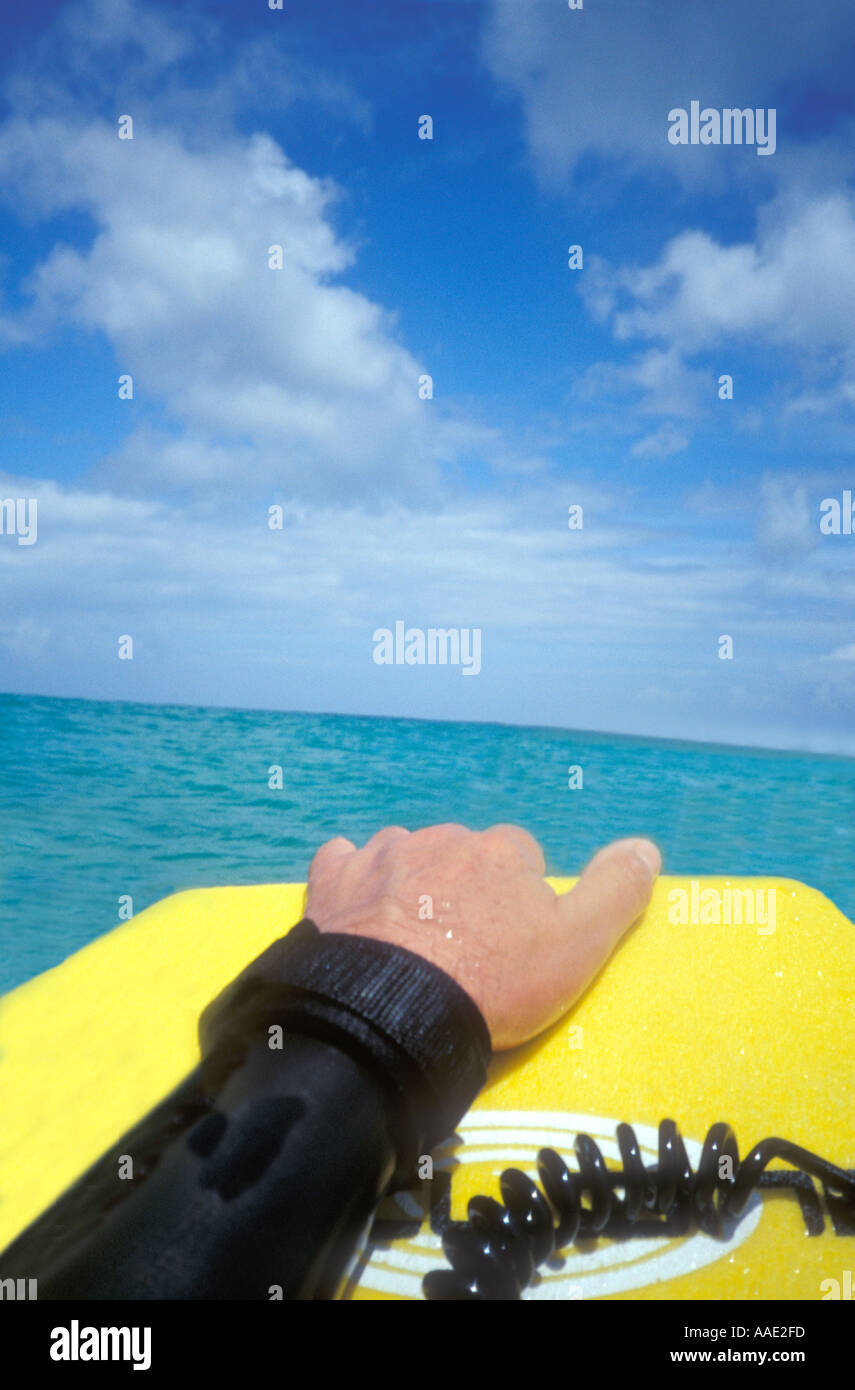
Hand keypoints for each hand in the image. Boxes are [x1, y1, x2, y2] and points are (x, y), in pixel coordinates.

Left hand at [306, 823, 660, 1050]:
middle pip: (463, 857)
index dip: (521, 903)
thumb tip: (646, 845)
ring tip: (409, 944)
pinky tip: (355, 913)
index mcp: (503, 851)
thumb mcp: (577, 947)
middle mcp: (444, 837)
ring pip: (407, 858)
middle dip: (464, 892)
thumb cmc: (492, 983)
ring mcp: (384, 854)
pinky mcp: (334, 880)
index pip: (524, 860)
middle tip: (462, 952)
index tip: (512, 946)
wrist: (389, 1012)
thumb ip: (615, 893)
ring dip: (412, 887)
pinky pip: (344, 863)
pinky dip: (352, 881)